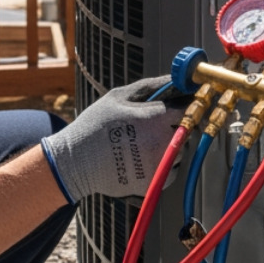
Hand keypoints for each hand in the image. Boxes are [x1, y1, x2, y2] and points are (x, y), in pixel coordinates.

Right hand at [40, 77, 183, 202]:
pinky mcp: (155, 184)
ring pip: (179, 151)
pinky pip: (171, 170)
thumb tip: (176, 79)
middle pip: (186, 131)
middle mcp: (162, 143)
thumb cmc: (95, 125)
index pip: (188, 108)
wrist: (75, 163)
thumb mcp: (119, 97)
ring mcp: (159, 166)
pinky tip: (141, 159)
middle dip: (174, 126)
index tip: (179, 106)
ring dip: (169, 146)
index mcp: (155, 118)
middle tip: (151, 126)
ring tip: (141, 144)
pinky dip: (162, 164)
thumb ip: (151, 87)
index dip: (186, 105)